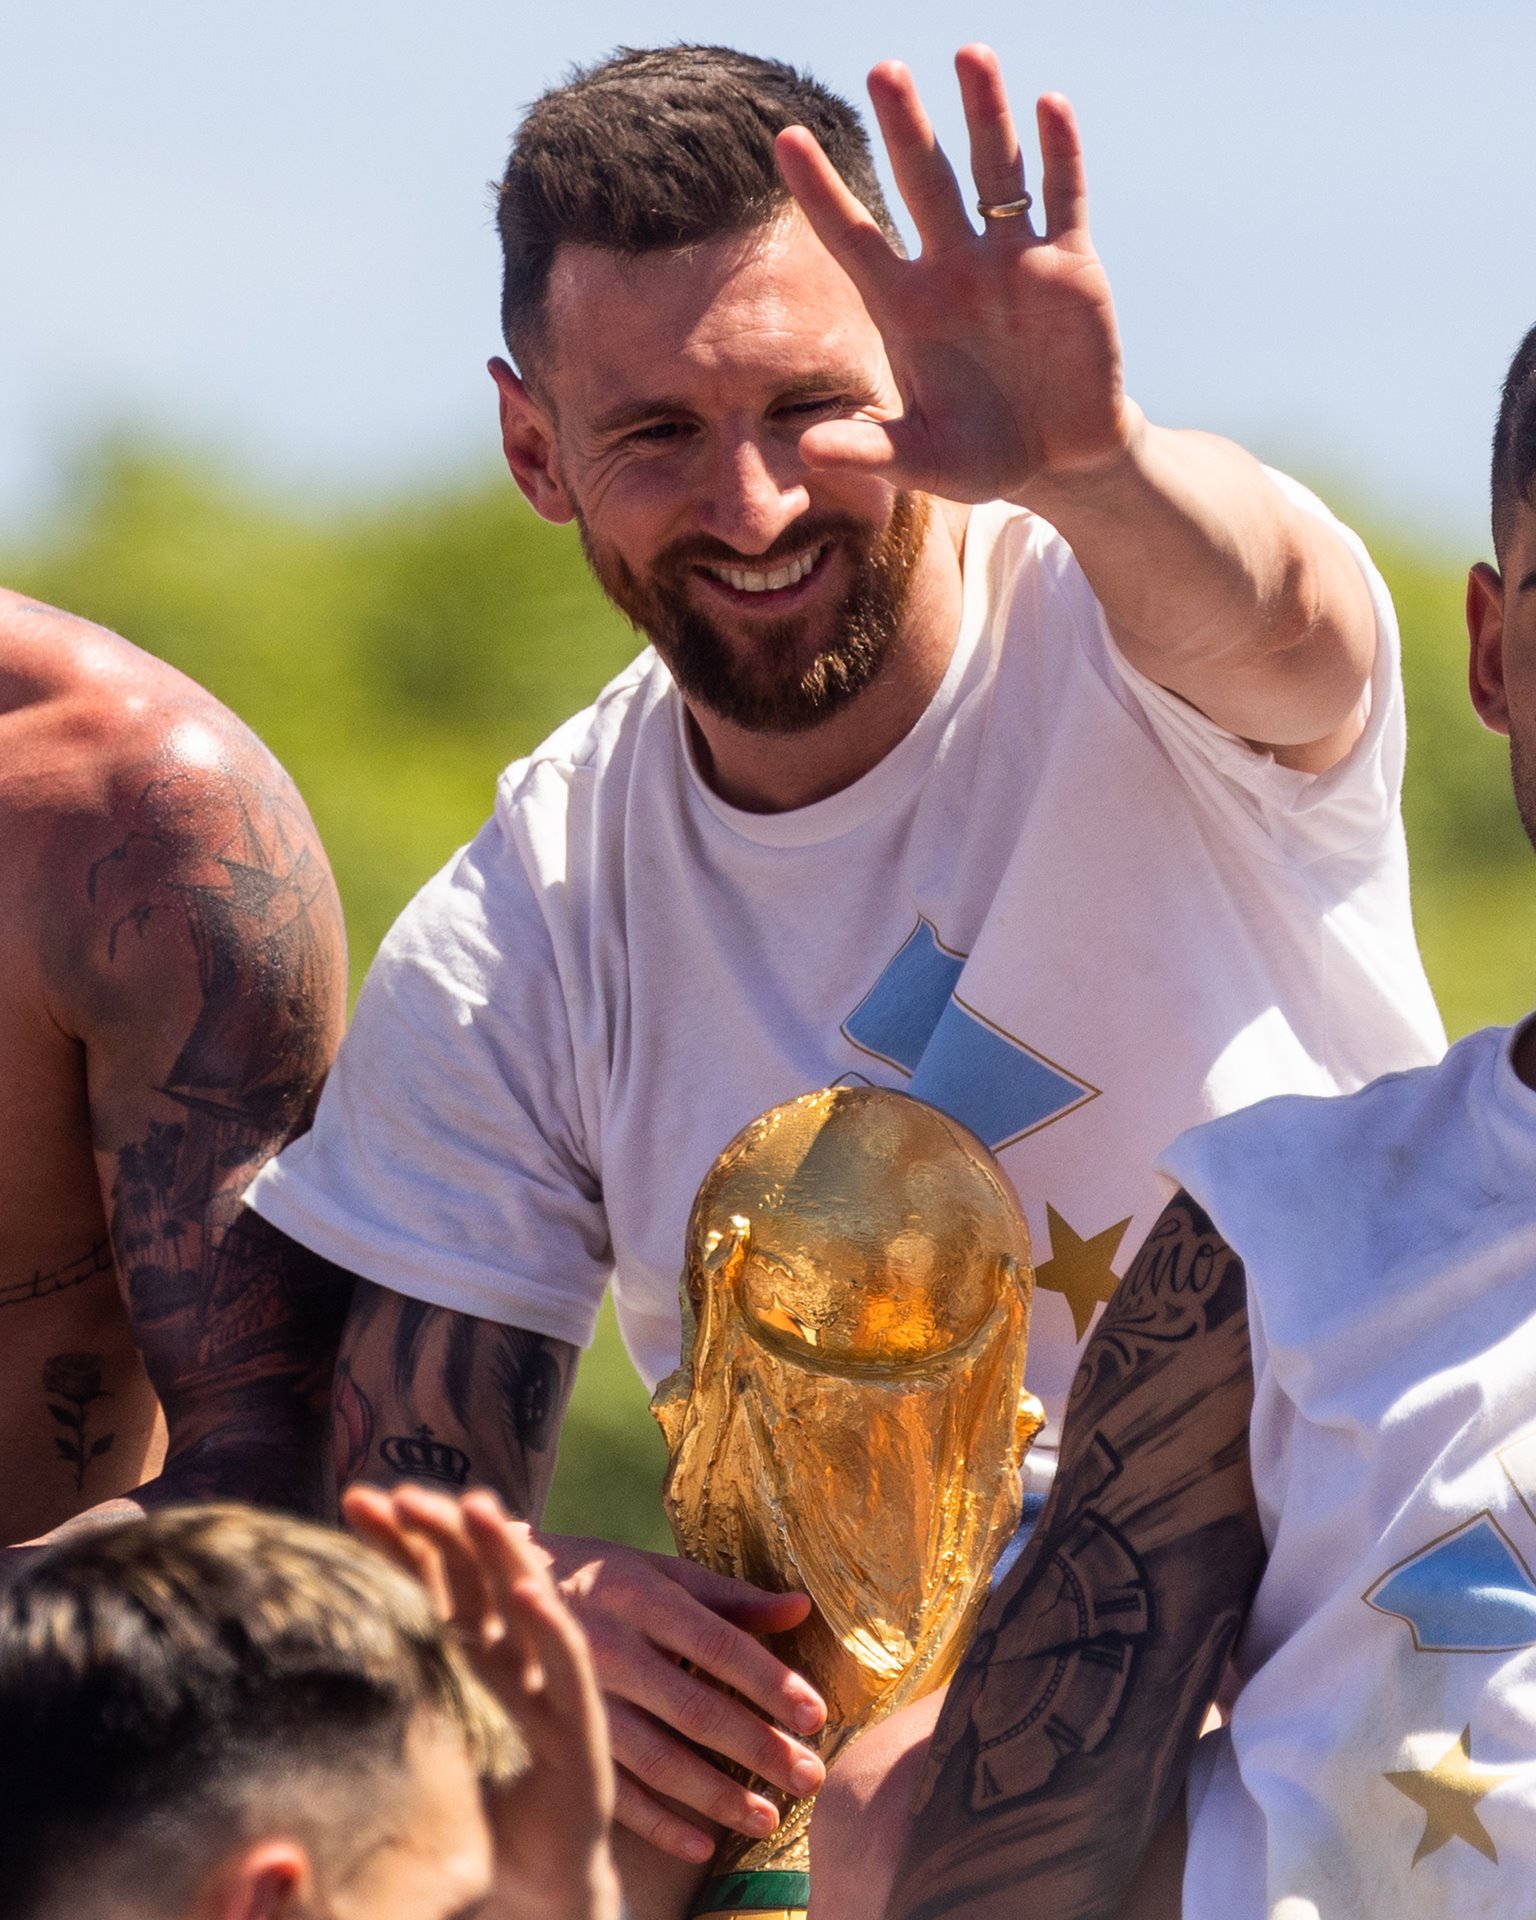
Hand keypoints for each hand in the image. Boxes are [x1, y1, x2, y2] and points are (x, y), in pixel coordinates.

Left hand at [343, 1485, 620, 1919]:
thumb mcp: (408, 1764)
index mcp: (460, 1661)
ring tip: (474, 1505)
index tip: (357, 1500)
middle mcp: (504, 1660)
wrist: (535, 1887)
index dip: (397, 1540)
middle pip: (471, 1575)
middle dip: (439, 1528)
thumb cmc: (468, 1827)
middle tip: (401, 1494)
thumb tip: (276, 1702)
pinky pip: (567, 1663)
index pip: (426, 1583)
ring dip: (500, 1549)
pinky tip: (527, 1592)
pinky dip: (550, 1624)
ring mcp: (544, 1684)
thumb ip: (365, 1733)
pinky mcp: (581, 1724)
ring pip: (523, 1598)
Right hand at [543, 1532, 827, 1862]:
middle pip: (694, 1709)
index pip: (717, 1645)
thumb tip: (802, 1608)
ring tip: (768, 1817)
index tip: (815, 1715)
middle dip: (757, 1747)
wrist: (491, 1591)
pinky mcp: (554, 1739)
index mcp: (640, 1597)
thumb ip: (729, 1595)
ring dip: (716, 1794)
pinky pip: (612, 1789)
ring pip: (655, 1759)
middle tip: (810, 1776)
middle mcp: (608, 1648)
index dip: (768, 1681)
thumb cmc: (598, 1578)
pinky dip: (658, 1823)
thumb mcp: (657, 1570)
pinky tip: (702, 1844)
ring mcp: (576, 1699)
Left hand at [775, 45, 1131, 506]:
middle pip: (923, 183)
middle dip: (906, 129)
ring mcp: (1010, 258)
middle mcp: (952, 267)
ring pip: (993, 171)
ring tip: (968, 53)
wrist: (1060, 458)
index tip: (785, 138)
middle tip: (883, 70)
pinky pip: (1062, 196)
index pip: (853, 236)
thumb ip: (870, 450)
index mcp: (907, 306)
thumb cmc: (983, 456)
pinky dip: (1060, 153)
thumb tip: (806, 451)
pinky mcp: (1069, 263)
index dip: (821, 191)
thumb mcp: (925, 461)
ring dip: (983, 114)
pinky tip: (1049, 105)